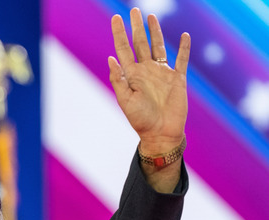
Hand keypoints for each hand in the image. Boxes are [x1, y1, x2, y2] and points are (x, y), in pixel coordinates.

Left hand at [109, 8, 190, 155]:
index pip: (124, 49)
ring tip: (151, 17)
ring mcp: (162, 73)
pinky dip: (184, 48)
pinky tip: (185, 35)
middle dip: (137, 27)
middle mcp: (146, 70)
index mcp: (132, 74)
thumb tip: (110, 58)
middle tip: (134, 10)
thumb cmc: (141, 120)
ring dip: (155, 32)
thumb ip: (119, 79)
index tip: (116, 18)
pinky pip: (181, 59)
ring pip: (159, 46)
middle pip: (141, 42)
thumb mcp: (125, 100)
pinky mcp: (178, 78)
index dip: (120, 33)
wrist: (160, 133)